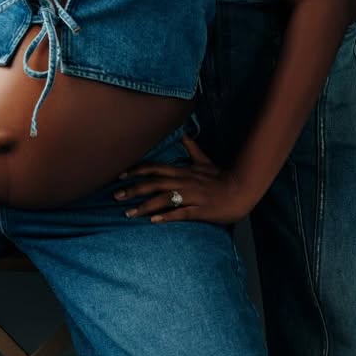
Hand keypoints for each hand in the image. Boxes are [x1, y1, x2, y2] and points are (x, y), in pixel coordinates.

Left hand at [113, 135, 250, 224]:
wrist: (240, 190)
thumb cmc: (221, 177)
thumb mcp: (205, 161)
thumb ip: (192, 149)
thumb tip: (184, 134)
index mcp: (182, 171)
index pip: (155, 168)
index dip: (137, 170)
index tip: (120, 174)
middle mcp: (183, 182)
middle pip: (154, 183)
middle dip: (133, 189)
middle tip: (115, 196)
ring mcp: (191, 196)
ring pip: (163, 199)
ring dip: (144, 206)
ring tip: (128, 213)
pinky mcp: (199, 210)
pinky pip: (180, 213)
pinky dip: (166, 216)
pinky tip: (153, 221)